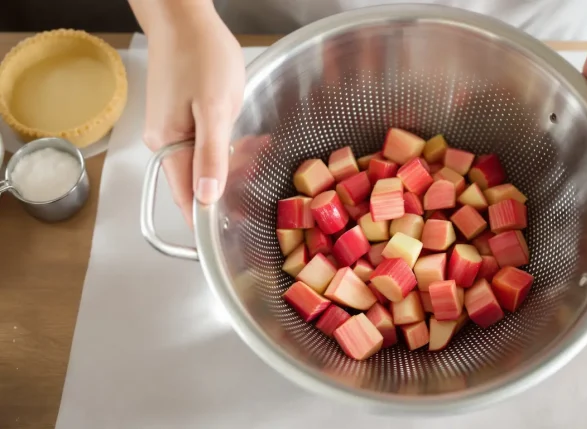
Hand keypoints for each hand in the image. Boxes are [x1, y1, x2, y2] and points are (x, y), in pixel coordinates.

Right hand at [142, 8, 243, 225]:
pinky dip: (226, 144)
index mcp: (169, 145)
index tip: (229, 236)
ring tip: (258, 149)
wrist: (184, 17)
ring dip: (232, 162)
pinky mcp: (181, 113)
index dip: (206, 222)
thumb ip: (210, 156)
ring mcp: (171, 126)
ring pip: (204, 161)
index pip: (185, 198)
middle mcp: (165, 140)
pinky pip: (204, 142)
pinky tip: (246, 136)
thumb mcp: (215, 109)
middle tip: (258, 178)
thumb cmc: (201, 56)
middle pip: (196, 181)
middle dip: (229, 186)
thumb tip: (206, 197)